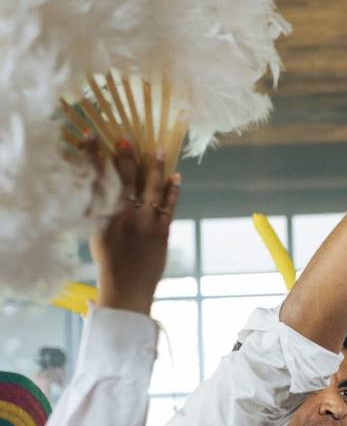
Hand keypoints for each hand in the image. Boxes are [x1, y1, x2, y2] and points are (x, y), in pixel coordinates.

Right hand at [91, 142, 180, 314]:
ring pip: (150, 187)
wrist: (127, 288)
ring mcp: (144, 222)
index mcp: (101, 215)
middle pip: (125, 178)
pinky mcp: (162, 231)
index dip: (92, 156)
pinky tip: (176, 175)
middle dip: (125, 156)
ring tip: (158, 148)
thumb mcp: (96, 233)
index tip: (90, 137)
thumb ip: (99, 209)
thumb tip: (99, 185)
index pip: (95, 178)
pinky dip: (173, 189)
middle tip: (125, 138)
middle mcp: (122, 216)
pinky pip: (169, 204)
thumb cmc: (109, 262)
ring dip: (155, 166)